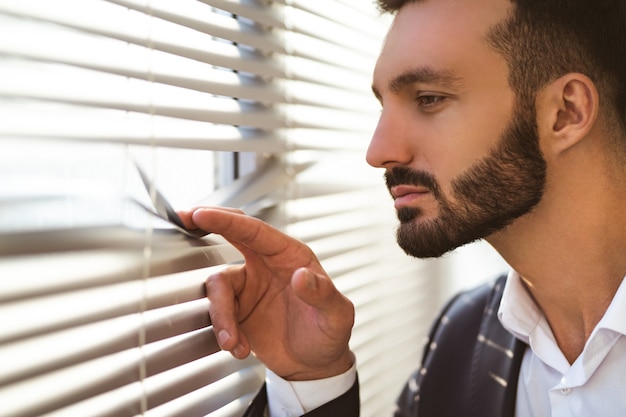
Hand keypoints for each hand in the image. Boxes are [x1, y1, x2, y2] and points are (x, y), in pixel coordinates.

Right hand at [179, 207, 354, 380]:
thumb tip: (302, 277)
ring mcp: (249, 287)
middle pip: (231, 235)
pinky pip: (218, 313)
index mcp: (290, 256)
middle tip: (184, 219)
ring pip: (218, 287)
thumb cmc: (330, 334)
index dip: (228, 222)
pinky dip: (224, 332)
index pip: (256, 231)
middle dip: (208, 225)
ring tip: (232, 341)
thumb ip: (323, 294)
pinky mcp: (237, 310)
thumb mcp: (337, 316)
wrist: (315, 366)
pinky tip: (239, 348)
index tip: (202, 215)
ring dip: (221, 315)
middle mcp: (266, 265)